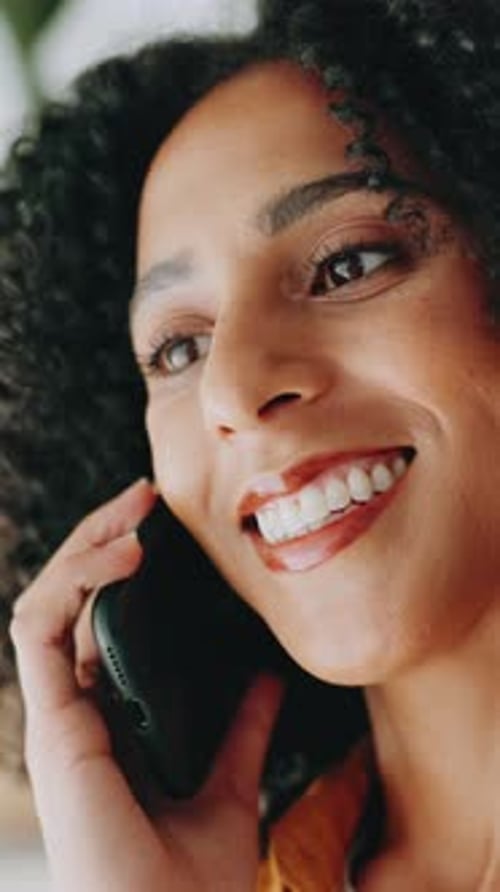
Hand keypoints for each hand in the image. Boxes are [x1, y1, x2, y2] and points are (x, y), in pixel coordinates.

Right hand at [10, 478, 282, 891]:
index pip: (102, 623)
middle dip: (103, 539)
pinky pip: (40, 626)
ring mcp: (59, 715)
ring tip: (135, 511)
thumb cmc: (188, 885)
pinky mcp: (51, 721)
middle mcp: (76, 712)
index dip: (125, 569)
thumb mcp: (230, 785)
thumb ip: (243, 729)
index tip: (169, 529)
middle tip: (148, 497)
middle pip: (72, 601)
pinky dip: (75, 579)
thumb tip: (267, 674)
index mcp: (108, 722)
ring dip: (87, 545)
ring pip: (49, 601)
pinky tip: (124, 553)